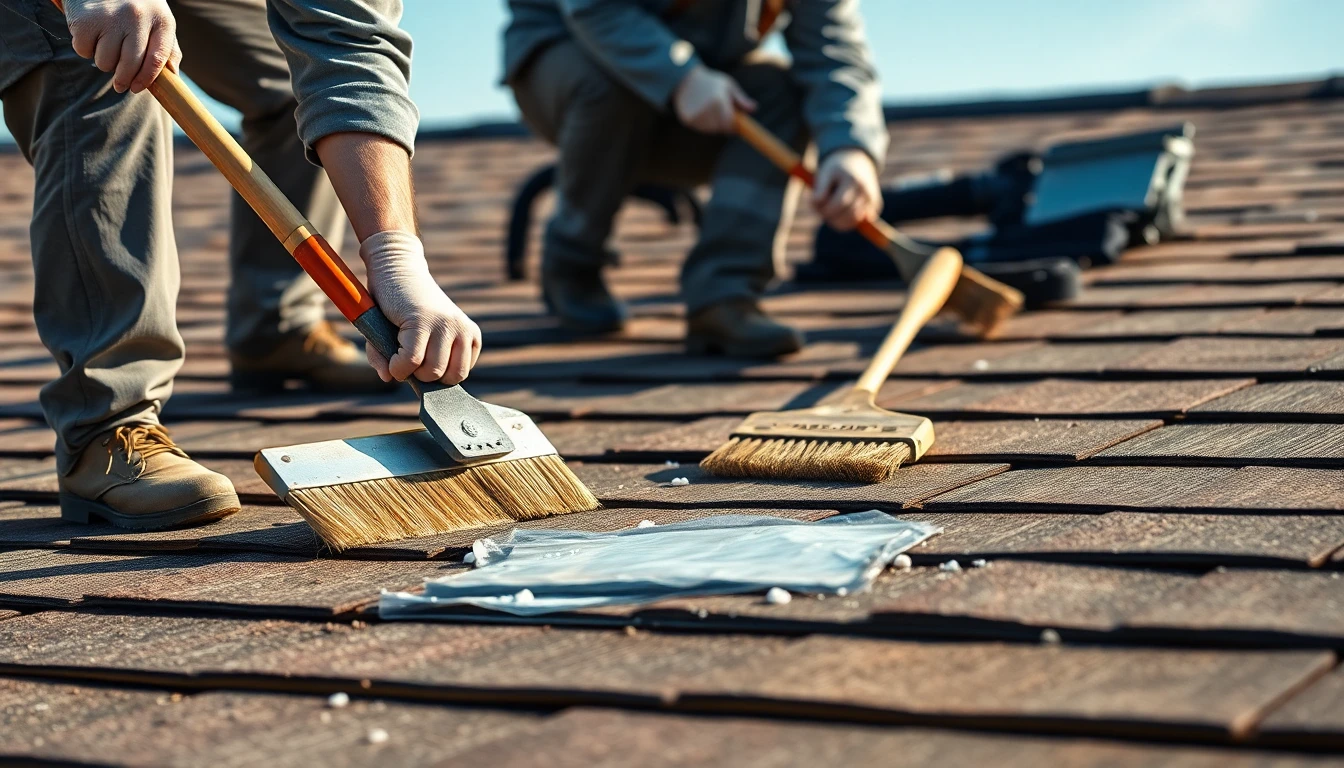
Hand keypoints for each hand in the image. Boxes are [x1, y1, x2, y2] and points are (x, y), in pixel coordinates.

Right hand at [65, 0, 181, 93]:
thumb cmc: (132, 5)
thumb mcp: (156, 19)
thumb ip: (166, 47)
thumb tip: (173, 76)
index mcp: (160, 19)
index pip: (158, 59)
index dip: (148, 79)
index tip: (138, 88)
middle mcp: (137, 16)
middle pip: (131, 65)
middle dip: (124, 80)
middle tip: (120, 85)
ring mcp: (110, 17)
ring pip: (106, 62)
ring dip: (104, 61)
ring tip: (105, 45)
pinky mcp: (85, 19)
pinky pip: (84, 51)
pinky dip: (85, 48)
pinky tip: (91, 33)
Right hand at [360, 231, 481, 384]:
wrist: (396, 269)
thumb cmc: (402, 309)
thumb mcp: (409, 338)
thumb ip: (399, 363)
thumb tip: (389, 377)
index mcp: (469, 336)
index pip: (458, 375)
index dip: (434, 375)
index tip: (421, 360)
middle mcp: (462, 330)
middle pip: (448, 378)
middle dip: (423, 376)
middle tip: (408, 357)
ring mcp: (444, 325)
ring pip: (431, 372)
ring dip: (408, 371)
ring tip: (399, 351)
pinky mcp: (422, 322)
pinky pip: (411, 361)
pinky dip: (397, 366)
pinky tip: (391, 355)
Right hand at [673, 65, 755, 133]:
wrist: (685, 78)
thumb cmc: (711, 81)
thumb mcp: (728, 86)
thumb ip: (741, 99)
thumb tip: (754, 109)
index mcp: (718, 101)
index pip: (729, 124)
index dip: (732, 126)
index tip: (733, 125)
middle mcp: (706, 110)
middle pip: (720, 128)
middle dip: (723, 124)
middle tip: (720, 114)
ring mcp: (695, 116)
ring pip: (710, 129)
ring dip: (713, 125)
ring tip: (710, 110)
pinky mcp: (687, 120)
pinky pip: (700, 128)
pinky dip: (703, 124)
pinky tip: (701, 112)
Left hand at [813, 149, 881, 231]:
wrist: (856, 162)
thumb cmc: (836, 169)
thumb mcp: (825, 173)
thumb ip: (820, 188)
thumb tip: (815, 203)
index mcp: (854, 181)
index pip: (839, 204)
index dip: (824, 209)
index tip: (813, 204)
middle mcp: (866, 192)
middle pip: (846, 216)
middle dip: (829, 216)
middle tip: (819, 208)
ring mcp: (872, 200)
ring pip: (851, 222)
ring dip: (836, 221)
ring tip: (828, 209)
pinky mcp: (875, 207)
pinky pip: (855, 221)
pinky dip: (845, 220)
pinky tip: (839, 209)